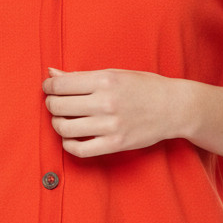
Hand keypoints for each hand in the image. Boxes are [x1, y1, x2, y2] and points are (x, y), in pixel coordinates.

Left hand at [41, 66, 178, 157]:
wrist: (174, 108)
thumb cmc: (144, 87)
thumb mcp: (115, 74)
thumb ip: (81, 76)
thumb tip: (51, 73)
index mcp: (105, 80)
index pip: (60, 84)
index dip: (48, 86)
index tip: (49, 87)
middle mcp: (106, 102)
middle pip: (58, 106)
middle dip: (51, 103)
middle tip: (55, 103)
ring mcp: (110, 125)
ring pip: (65, 128)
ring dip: (56, 123)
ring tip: (62, 119)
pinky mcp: (115, 144)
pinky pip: (80, 149)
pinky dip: (67, 144)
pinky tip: (70, 137)